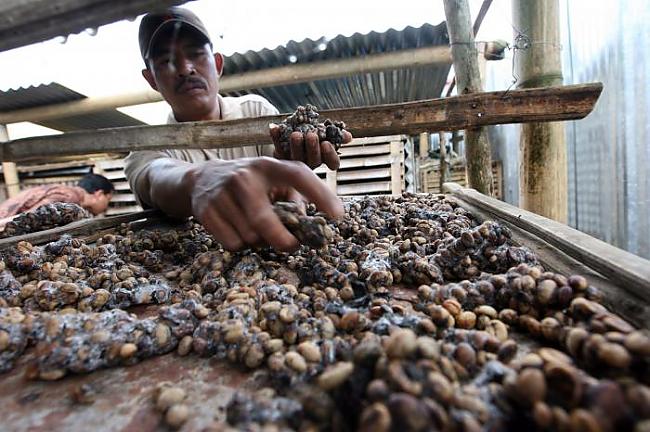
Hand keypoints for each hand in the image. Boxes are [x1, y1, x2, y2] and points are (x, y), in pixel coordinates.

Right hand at [188, 157, 342, 250]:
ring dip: (260, 243)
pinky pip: (233, 243)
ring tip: (257, 230)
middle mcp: (244, 176)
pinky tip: (239, 231)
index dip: (320, 194)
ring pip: (250, 237)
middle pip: (265, 221)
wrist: (202, 179)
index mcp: (268, 166)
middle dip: (283, 241)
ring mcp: (222, 193)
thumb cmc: (250, 184)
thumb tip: (308, 227)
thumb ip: (293, 200)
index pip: (298, 175)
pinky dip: (241, 246)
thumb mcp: (272, 182)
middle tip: (294, 246)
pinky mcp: (207, 210)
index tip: (337, 216)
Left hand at [269, 125, 352, 169]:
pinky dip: (276, 137)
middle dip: (312, 148)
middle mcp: (310, 164)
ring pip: (296, 158)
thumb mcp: (326, 132)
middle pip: (313, 161)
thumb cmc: (312, 134)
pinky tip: (275, 127)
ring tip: (296, 134)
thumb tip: (348, 137)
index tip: (327, 144)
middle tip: (311, 135)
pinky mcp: (280, 159)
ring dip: (296, 146)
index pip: (332, 163)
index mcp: (324, 158)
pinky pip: (277, 149)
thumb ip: (337, 134)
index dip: (330, 155)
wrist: (291, 134)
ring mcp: (295, 163)